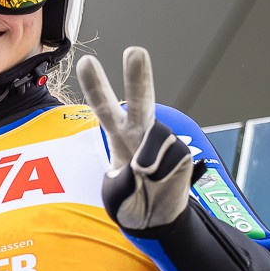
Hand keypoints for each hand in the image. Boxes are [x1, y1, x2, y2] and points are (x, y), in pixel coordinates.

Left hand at [76, 47, 192, 229]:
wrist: (157, 219)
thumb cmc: (131, 201)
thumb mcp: (116, 196)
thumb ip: (124, 180)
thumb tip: (145, 162)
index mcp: (119, 136)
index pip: (105, 109)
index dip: (96, 86)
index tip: (86, 62)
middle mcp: (141, 133)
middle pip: (140, 101)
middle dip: (138, 76)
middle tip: (135, 51)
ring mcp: (164, 142)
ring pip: (158, 143)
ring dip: (149, 167)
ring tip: (147, 182)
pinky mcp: (182, 153)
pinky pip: (172, 161)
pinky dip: (164, 176)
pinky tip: (162, 183)